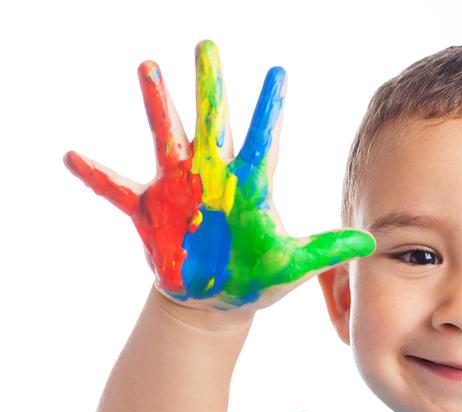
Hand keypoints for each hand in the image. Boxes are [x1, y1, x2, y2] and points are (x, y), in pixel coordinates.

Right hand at [64, 39, 374, 311]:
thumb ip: (328, 250)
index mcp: (250, 187)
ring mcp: (179, 190)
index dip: (270, 108)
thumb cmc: (257, 280)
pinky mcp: (150, 212)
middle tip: (208, 46)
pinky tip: (73, 155)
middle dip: (210, 86)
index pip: (263, 139)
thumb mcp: (294, 266)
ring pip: (166, 137)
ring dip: (157, 105)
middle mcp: (214, 177)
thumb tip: (373, 241)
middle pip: (212, 123)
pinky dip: (96, 175)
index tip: (279, 73)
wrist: (217, 301)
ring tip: (149, 67)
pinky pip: (118, 188)